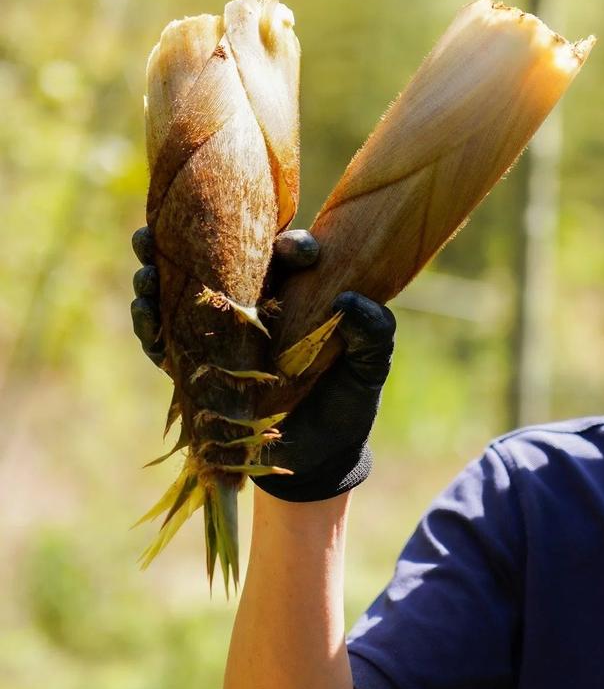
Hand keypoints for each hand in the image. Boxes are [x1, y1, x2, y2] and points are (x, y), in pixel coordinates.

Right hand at [130, 225, 394, 501]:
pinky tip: (144, 310)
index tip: (293, 251)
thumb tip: (349, 301)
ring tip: (145, 270)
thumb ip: (374, 333)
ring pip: (176, 292)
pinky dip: (149, 324)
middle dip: (181, 239)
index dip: (287, 244)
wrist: (317, 457)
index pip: (283, 251)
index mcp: (292, 290)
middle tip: (161, 231)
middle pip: (210, 257)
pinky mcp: (197, 365)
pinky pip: (164, 339)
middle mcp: (249, 302)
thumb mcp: (368, 367)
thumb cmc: (346, 404)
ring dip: (153, 275)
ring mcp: (217, 332)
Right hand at [130, 226, 319, 368]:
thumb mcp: (288, 271)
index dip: (153, 235)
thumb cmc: (281, 298)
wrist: (282, 356)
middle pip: (152, 268)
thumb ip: (294, 254)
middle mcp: (181, 290)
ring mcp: (175, 323)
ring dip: (143, 292)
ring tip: (149, 282)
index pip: (167, 243)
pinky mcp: (177, 356)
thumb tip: (305, 250)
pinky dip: (148, 329)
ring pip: (148, 303)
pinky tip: (150, 318)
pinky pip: (154, 342)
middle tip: (146, 245)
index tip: (150, 227)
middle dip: (144, 255)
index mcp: (198, 262)